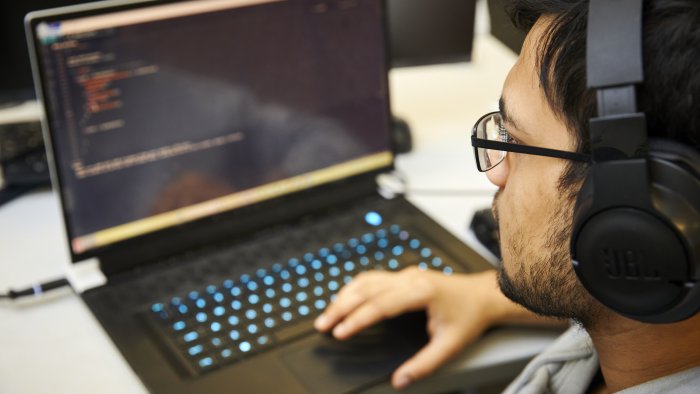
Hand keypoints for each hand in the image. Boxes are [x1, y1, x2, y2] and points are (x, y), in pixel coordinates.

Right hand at [314, 267, 504, 389]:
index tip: (340, 332)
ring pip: (366, 280)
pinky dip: (354, 288)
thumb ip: (424, 364)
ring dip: (344, 296)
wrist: (482, 295)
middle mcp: (409, 279)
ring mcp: (405, 274)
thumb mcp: (450, 346)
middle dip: (341, 307)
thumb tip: (400, 380)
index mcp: (420, 292)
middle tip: (323, 325)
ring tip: (327, 314)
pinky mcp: (403, 275)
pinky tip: (344, 298)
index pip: (380, 305)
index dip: (357, 319)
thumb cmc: (469, 317)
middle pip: (366, 289)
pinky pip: (372, 278)